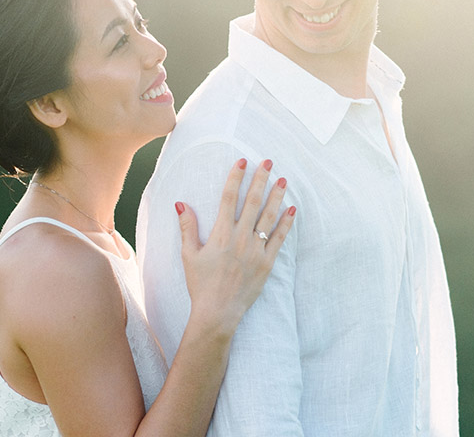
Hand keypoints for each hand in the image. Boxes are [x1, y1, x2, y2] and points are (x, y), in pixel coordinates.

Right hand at [176, 158, 295, 335]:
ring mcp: (256, 250)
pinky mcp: (267, 263)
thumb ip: (187, 228)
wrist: (218, 311)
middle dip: (261, 179)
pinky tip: (292, 209)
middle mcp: (240, 238)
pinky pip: (279, 239)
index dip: (236, 177)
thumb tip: (181, 204)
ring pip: (269, 217)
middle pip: (252, 202)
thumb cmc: (200, 284)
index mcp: (220, 234)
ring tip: (283, 179)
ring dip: (277, 196)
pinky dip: (287, 223)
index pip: (229, 198)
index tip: (242, 161)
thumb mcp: (189, 255)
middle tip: (268, 162)